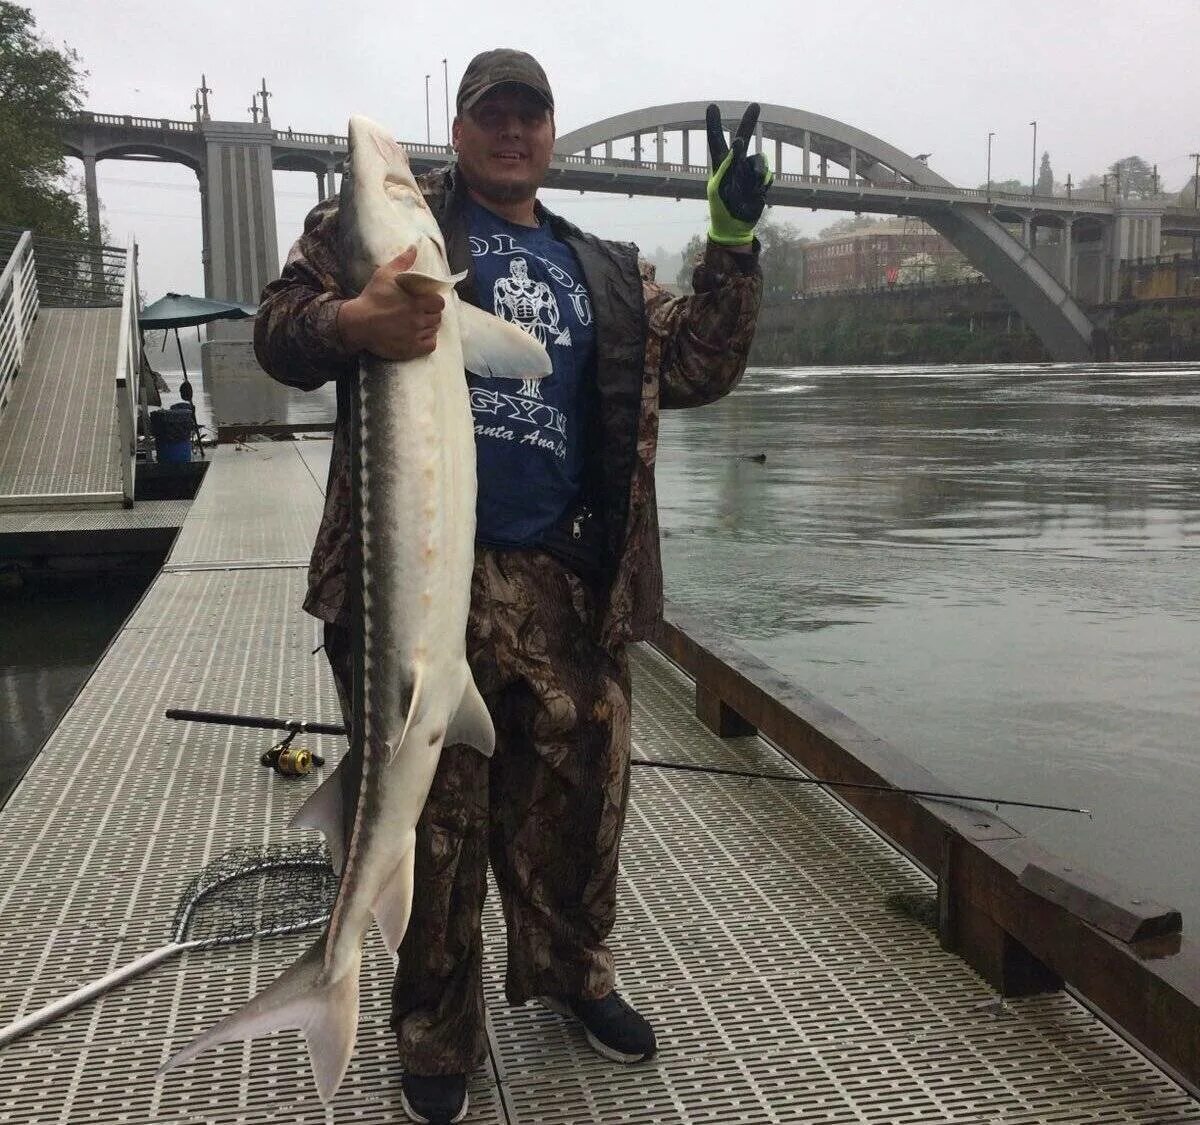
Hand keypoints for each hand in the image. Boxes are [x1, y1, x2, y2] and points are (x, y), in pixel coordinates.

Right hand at [336, 246, 443, 359]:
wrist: (358, 323)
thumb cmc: (372, 298)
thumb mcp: (384, 275)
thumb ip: (402, 262)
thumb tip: (414, 248)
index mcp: (416, 302)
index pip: (439, 303)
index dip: (435, 301)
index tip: (427, 301)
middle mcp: (419, 320)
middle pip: (437, 317)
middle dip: (431, 314)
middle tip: (422, 312)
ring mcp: (415, 335)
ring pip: (433, 330)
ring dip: (428, 326)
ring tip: (418, 323)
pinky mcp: (411, 349)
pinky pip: (430, 345)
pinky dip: (428, 341)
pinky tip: (420, 336)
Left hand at [705, 103, 772, 245]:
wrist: (734, 226)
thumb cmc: (721, 208)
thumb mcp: (718, 188)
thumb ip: (726, 165)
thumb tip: (738, 143)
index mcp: (721, 164)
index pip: (716, 140)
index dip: (714, 124)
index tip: (712, 107)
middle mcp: (736, 164)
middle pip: (744, 137)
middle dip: (749, 121)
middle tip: (755, 106)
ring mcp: (749, 171)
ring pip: (760, 160)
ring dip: (758, 172)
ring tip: (753, 187)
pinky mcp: (760, 181)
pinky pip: (767, 174)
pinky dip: (763, 183)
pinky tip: (756, 194)